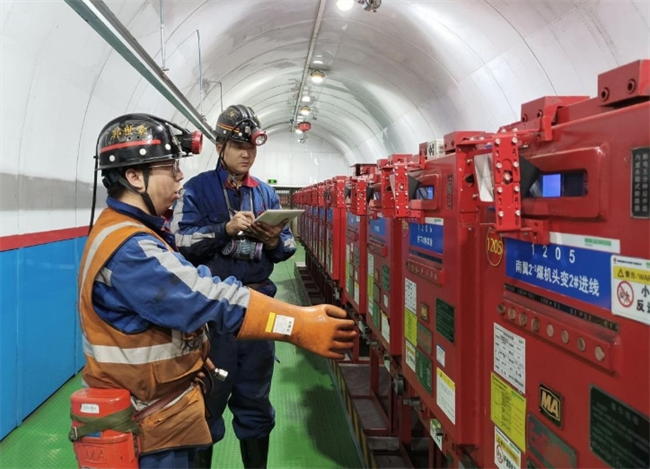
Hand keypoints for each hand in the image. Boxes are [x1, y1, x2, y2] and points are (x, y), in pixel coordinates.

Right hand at [226, 211, 254, 235]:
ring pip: (248, 224)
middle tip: (248, 227)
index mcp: (240, 213)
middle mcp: (239, 215)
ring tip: (245, 228)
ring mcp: (238, 220)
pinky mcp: (238, 225)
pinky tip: (243, 230)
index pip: (250, 213)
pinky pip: (245, 227)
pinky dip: (245, 229)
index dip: (253, 218)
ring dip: (248, 227)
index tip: (253, 222)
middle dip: (250, 224)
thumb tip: (254, 221)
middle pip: (249, 220)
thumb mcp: (240, 218)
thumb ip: (246, 218)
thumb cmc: (235, 223)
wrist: (228, 228)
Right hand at [238, 290, 356, 359]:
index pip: (349, 325)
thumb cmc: (307, 315)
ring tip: (351, 344)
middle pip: (348, 336)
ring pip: (344, 346)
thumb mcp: (323, 308)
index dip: (352, 324)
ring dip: (349, 345)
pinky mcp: (322, 351)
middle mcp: (333, 334)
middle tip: (354, 334)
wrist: (294, 325)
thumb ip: (337, 310)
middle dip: (352, 334)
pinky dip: (341, 356)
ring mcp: (328, 344)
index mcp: (334, 323)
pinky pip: (335, 356)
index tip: (351, 325)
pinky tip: (343, 356)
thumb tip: (345, 315)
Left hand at [245, 219, 287, 248]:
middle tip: (251, 223)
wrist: (273, 243)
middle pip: (260, 231)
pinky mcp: (258, 238)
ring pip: (256, 234)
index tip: (258, 222)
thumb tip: (287, 218)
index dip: (262, 226)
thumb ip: (282, 223)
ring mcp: (262, 237)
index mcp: (271, 232)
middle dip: (255, 227)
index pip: (266, 228)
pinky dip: (249, 234)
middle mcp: (266, 235)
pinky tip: (245, 231)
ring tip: (248, 226)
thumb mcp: (280, 229)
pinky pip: (253, 236)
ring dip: (251, 230)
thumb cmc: (276, 234)